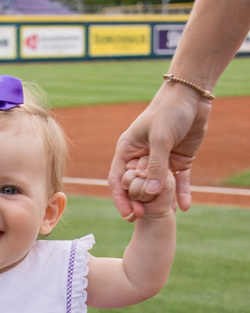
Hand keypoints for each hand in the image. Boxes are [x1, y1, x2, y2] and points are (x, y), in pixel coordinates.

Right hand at [108, 82, 211, 218]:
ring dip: (161, 202)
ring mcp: (160, 161)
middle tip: (146, 215)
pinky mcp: (178, 161)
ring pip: (158, 187)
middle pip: (137, 186)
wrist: (192, 96)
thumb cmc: (169, 110)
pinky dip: (181, 194)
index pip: (118, 179)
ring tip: (165, 216)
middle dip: (141, 202)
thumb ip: (155, 166)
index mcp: (128, 150)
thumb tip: (151, 193)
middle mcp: (141, 158)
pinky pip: (178, 182)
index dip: (121, 198)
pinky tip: (184, 207)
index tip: (128, 215)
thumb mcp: (160, 137)